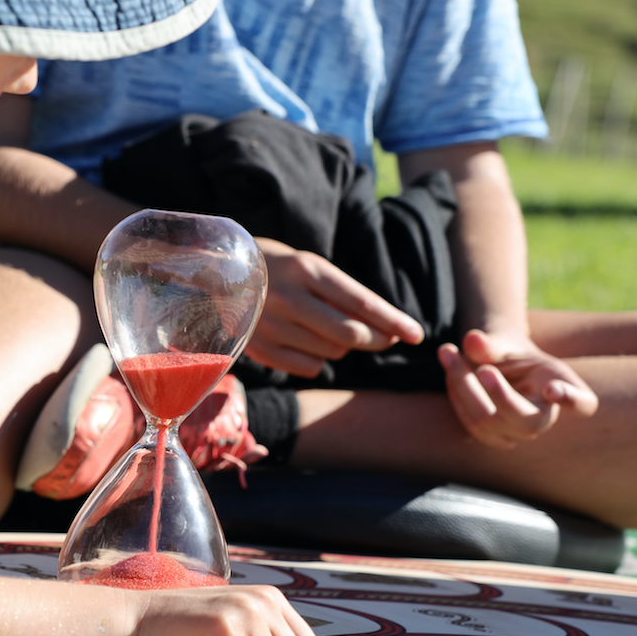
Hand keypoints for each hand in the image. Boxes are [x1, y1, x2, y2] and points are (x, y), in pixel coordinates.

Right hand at [246, 238, 423, 376]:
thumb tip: (383, 328)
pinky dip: (319, 361)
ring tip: (328, 329)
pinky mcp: (260, 349)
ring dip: (343, 346)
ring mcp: (272, 326)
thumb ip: (342, 296)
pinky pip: (310, 367)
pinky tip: (306, 343)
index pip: (361, 303)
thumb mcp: (309, 268)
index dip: (394, 321)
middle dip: (377, 339)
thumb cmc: (278, 269)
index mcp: (306, 270)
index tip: (417, 335)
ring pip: (333, 352)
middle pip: (350, 334)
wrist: (219, 275)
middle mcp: (289, 298)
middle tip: (388, 339)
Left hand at [439, 329, 598, 450]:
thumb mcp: (504, 341)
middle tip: (467, 357)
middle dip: (492, 391)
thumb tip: (473, 341)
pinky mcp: (492, 438)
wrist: (496, 366)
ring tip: (448, 351)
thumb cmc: (508, 353)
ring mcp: (517, 433)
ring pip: (487, 421)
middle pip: (523, 419)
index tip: (553, 388)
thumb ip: (491, 343)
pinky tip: (449, 369)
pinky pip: (469, 422)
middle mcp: (544, 418)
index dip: (573, 400)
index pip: (583, 403)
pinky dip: (454, 393)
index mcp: (562, 386)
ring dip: (461, 385)